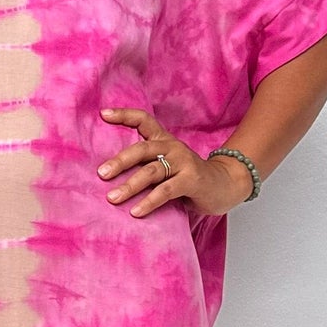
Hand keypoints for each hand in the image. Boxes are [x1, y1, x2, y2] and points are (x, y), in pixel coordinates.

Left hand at [96, 106, 253, 219]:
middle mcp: (172, 147)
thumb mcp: (167, 166)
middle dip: (120, 161)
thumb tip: (109, 178)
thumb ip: (146, 167)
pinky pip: (166, 191)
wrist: (225, 185)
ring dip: (130, 185)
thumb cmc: (188, 178)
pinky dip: (149, 201)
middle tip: (101, 173)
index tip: (103, 114)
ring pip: (151, 171)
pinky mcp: (192, 179)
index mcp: (164, 140)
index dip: (124, 115)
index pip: (143, 120)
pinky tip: (136, 212)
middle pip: (142, 149)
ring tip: (112, 198)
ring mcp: (183, 162)